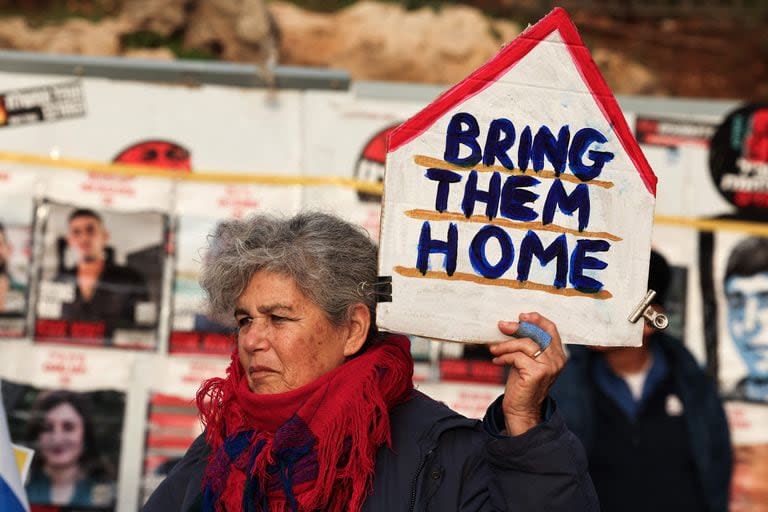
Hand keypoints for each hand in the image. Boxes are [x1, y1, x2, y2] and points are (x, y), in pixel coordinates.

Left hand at [489, 312, 566, 435]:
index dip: (537, 319)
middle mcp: (557, 360)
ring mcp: (549, 367)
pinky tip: (497, 361)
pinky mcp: (537, 374)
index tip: (522, 316)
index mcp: (558, 355)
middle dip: (517, 327)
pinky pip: (517, 357)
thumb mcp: (526, 360)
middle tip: (502, 326)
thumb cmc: (522, 384)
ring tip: (494, 348)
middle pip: (537, 334)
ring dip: (506, 345)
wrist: (521, 410)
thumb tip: (510, 324)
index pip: (551, 329)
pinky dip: (504, 357)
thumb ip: (526, 344)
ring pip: (525, 344)